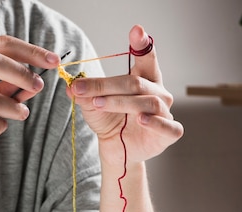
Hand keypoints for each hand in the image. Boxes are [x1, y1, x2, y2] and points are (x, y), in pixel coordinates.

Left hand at [66, 25, 183, 167]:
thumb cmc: (110, 121)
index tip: (136, 30)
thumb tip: (72, 84)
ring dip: (120, 102)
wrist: (116, 150)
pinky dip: (155, 122)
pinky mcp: (169, 133)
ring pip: (147, 102)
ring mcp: (165, 112)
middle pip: (135, 83)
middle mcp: (158, 92)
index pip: (146, 57)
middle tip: (84, 89)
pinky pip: (167, 125)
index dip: (142, 44)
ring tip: (99, 104)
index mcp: (144, 79)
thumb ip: (84, 92)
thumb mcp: (92, 104)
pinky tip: (141, 119)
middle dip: (107, 85)